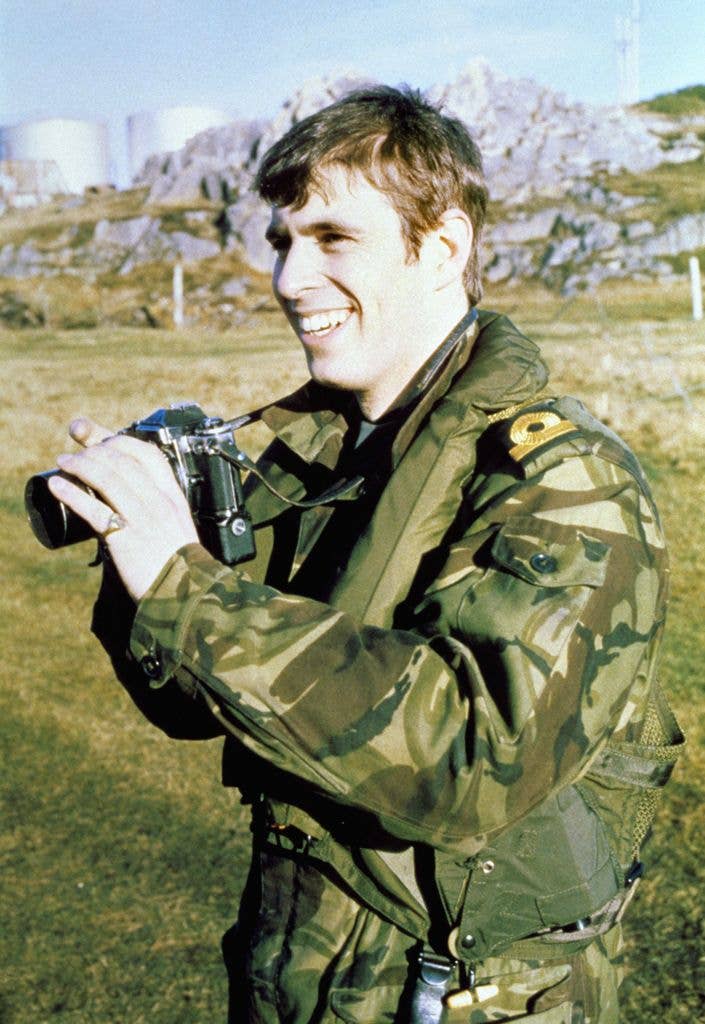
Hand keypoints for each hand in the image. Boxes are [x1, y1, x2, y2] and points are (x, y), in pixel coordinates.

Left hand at [48, 417, 198, 601]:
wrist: (186, 594)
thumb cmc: (178, 564)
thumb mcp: (175, 526)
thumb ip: (157, 510)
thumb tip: (127, 498)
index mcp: (172, 496)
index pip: (148, 454)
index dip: (119, 440)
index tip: (100, 437)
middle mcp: (159, 502)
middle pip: (123, 461)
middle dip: (93, 449)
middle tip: (74, 452)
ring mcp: (143, 519)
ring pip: (108, 479)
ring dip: (80, 466)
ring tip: (63, 463)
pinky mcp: (126, 539)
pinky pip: (95, 509)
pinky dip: (72, 494)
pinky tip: (58, 486)